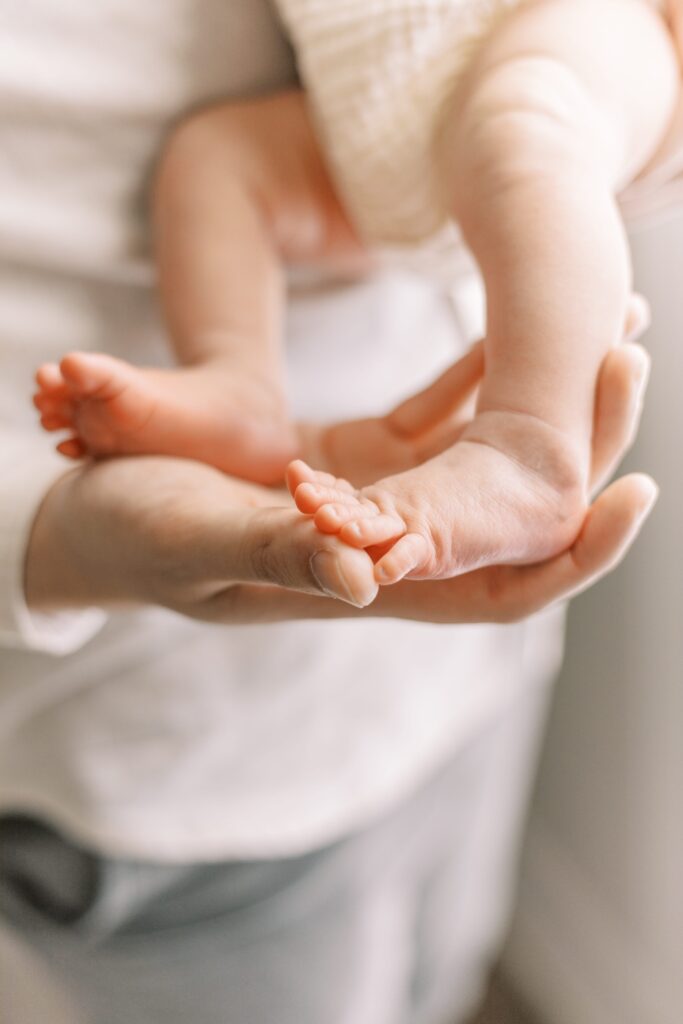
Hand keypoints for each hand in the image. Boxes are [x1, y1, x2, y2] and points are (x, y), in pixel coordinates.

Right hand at [25, 296, 653, 621]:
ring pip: (485, 460)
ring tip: (603, 323)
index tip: (635, 492)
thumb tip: (366, 577)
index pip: (496, 587)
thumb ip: (275, 555)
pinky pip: (433, 420)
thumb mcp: (192, 539)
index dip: (570, 555)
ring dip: (544, 399)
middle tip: (630, 352)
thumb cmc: (128, 537)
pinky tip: (509, 328)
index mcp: (359, 586)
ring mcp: (373, 505)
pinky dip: (475, 377)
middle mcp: (385, 551)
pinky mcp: (350, 463)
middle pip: (511, 515)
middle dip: (582, 446)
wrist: (87, 522)